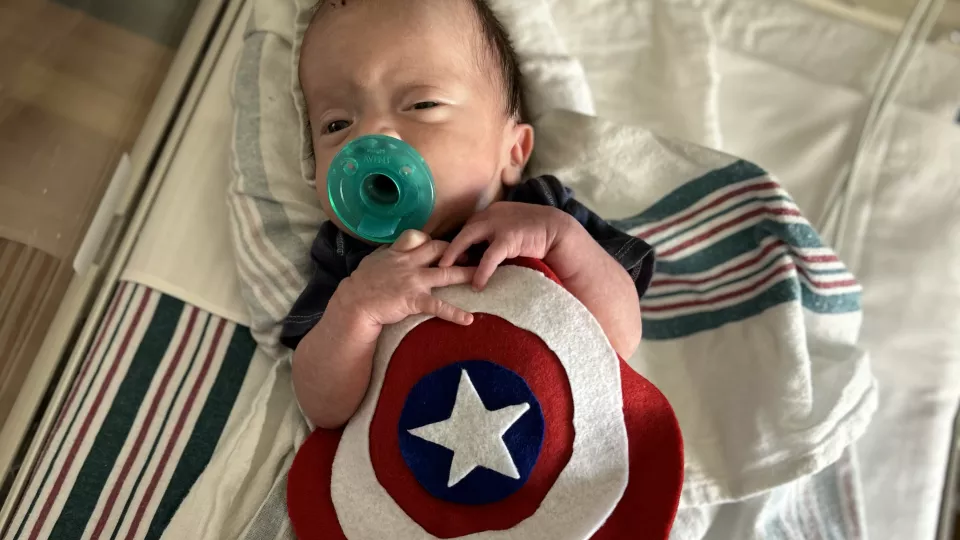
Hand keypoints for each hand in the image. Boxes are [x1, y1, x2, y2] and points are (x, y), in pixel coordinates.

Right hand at [337, 230, 475, 327]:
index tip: (443, 245)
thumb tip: (395, 250)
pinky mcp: (414, 300)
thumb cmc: (362, 284)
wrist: (354, 303)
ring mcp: (413, 281)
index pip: (419, 237)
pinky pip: (438, 306)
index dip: (432, 240)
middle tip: (472, 254)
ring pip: (446, 274)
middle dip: (458, 250)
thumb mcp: (374, 261)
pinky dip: (454, 313)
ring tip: (483, 277)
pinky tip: (468, 319)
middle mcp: (409, 262)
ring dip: (467, 274)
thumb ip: (389, 254)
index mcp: (398, 252)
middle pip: (439, 249)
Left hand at [439, 202, 574, 289]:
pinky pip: (489, 257)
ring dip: (455, 255)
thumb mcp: (510, 230)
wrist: (558, 230)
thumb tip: (477, 255)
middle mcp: (491, 214)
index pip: (468, 226)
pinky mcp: (508, 238)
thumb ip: (494, 237)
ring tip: (445, 271)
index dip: (457, 241)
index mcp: (491, 213)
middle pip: (462, 230)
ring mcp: (499, 224)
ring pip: (468, 239)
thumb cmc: (534, 233)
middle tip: (436, 262)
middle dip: (448, 246)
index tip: (447, 256)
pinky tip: (477, 284)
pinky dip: (481, 271)